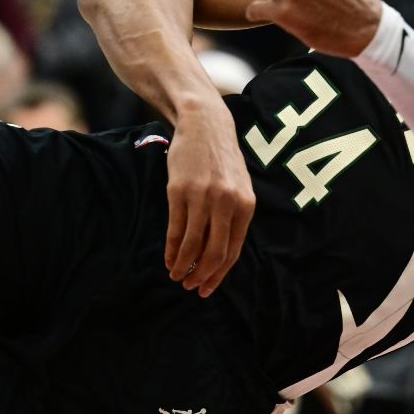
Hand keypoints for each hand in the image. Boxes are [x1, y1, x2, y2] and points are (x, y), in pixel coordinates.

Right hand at [164, 99, 255, 296]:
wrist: (204, 124)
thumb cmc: (221, 159)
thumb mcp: (238, 186)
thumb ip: (234, 216)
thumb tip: (221, 253)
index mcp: (246, 205)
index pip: (232, 251)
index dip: (218, 275)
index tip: (206, 288)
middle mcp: (227, 203)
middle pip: (214, 253)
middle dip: (201, 275)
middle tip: (189, 286)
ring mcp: (202, 197)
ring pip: (192, 244)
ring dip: (182, 265)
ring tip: (176, 275)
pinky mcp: (179, 190)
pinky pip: (175, 228)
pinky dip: (170, 249)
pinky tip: (168, 258)